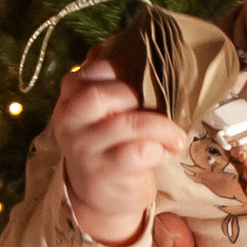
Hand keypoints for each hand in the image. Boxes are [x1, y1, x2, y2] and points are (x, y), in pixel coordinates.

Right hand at [53, 47, 183, 246]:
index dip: (120, 69)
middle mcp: (70, 121)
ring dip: (160, 125)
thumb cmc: (108, 145)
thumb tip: (136, 50)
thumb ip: (111, 84)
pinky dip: (158, 148)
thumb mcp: (101, 113)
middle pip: (100, 95)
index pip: (90, 71)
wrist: (98, 197)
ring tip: (176, 134)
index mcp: (70, 99)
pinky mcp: (105, 172)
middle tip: (156, 106)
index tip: (142, 78)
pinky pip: (137, 152)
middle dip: (136, 96)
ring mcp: (85, 148)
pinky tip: (166, 150)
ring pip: (126, 123)